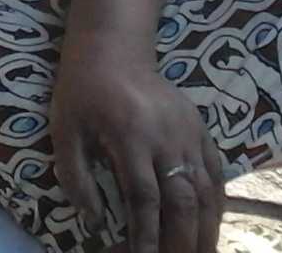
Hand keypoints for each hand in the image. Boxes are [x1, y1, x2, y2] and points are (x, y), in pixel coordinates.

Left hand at [51, 28, 224, 252]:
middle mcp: (166, 137)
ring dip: (206, 230)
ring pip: (206, 191)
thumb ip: (74, 175)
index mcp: (130, 136)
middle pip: (182, 201)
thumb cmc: (82, 90)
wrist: (113, 47)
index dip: (146, 236)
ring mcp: (189, 133)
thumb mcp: (63, 128)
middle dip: (180, 241)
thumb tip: (94, 220)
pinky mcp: (200, 128)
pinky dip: (217, 204)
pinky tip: (212, 226)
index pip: (144, 198)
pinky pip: (216, 172)